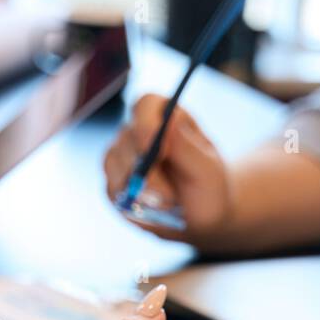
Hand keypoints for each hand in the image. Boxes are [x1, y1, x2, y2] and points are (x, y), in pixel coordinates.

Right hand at [103, 94, 230, 244]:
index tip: (161, 152)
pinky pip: (111, 189)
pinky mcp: (114, 182)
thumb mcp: (208, 169)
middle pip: (126, 139)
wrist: (198, 215)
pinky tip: (153, 211)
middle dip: (146, 171)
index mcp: (165, 117)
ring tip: (167, 207)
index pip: (145, 105)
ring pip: (113, 164)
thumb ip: (188, 148)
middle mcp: (138, 132)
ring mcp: (122, 157)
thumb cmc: (207, 186)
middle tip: (167, 196)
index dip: (147, 125)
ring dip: (138, 190)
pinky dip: (131, 203)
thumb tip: (170, 122)